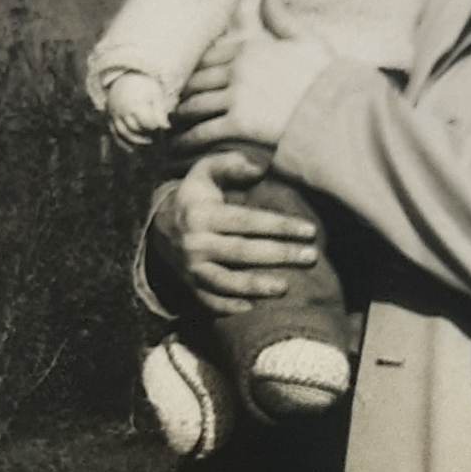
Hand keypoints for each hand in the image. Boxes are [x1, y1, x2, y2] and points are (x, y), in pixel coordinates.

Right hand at [105, 73, 166, 149]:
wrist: (124, 78)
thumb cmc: (144, 85)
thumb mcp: (155, 93)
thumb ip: (160, 111)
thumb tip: (166, 127)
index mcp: (135, 103)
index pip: (147, 122)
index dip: (156, 127)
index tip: (165, 128)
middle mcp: (122, 110)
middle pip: (135, 129)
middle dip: (147, 136)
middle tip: (159, 139)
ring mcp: (114, 115)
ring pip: (123, 133)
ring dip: (136, 142)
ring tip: (148, 144)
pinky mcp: (110, 118)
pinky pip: (114, 134)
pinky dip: (122, 143)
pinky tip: (132, 150)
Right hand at [147, 149, 318, 316]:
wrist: (158, 224)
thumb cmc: (195, 195)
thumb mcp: (206, 171)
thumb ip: (232, 164)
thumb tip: (261, 167)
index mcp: (203, 214)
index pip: (247, 221)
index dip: (280, 226)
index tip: (310, 230)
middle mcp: (195, 243)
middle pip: (242, 252)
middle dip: (280, 255)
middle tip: (312, 257)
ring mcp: (191, 268)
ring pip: (226, 282)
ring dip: (257, 287)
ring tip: (286, 287)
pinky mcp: (190, 285)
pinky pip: (209, 301)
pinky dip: (230, 307)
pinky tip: (254, 307)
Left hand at [171, 35, 332, 155]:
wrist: (335, 110)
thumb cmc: (324, 76)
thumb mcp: (306, 38)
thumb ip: (282, 16)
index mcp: (251, 46)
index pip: (211, 56)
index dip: (196, 68)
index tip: (189, 78)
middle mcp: (238, 68)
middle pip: (198, 80)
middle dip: (184, 91)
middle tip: (172, 102)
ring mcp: (236, 96)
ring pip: (197, 104)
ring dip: (182, 115)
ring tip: (173, 123)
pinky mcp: (238, 123)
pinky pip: (204, 131)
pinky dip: (188, 139)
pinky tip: (179, 145)